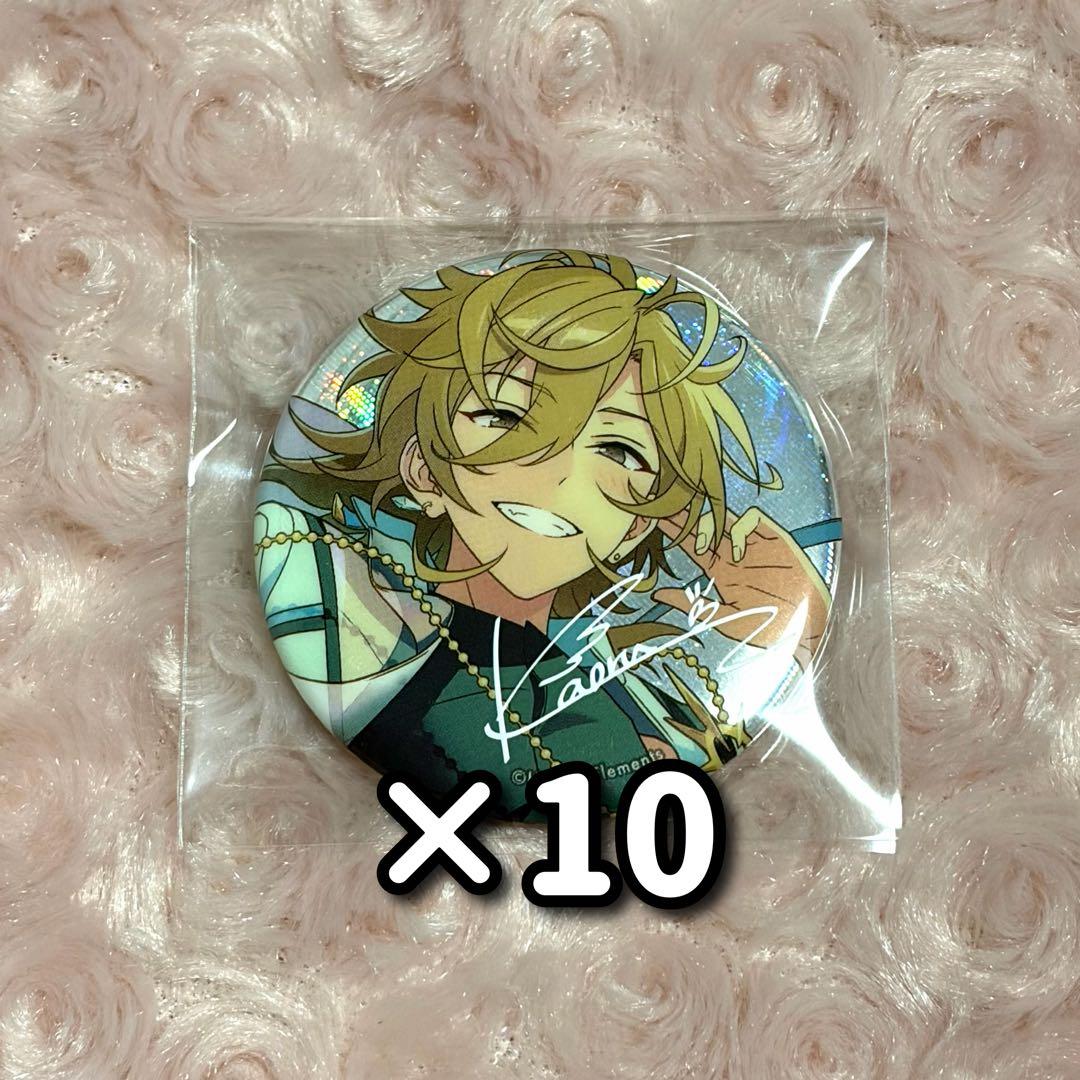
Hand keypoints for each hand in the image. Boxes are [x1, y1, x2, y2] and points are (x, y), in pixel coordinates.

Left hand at [653, 506, 830, 663]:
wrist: (804, 629)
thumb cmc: (766, 629)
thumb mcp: (723, 619)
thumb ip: (692, 605)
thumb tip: (656, 594)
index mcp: (720, 570)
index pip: (690, 543)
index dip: (673, 530)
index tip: (651, 518)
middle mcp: (734, 552)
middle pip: (704, 524)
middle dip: (686, 514)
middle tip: (663, 502)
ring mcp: (754, 544)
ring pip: (725, 517)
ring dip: (709, 523)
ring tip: (703, 547)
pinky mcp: (774, 539)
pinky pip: (752, 520)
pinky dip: (740, 529)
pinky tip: (737, 552)